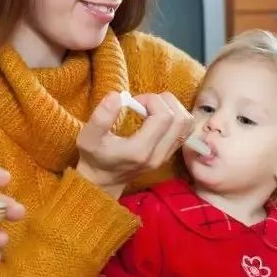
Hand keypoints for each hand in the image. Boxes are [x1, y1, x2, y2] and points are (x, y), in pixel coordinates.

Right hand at [76, 91, 193, 198]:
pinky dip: (176, 117)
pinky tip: (157, 116)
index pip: (164, 116)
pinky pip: (185, 131)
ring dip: (173, 108)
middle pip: (181, 119)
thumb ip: (101, 117)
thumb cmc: (94, 157)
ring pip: (187, 124)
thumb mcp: (88, 137)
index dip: (152, 100)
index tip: (134, 102)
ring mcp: (166, 156)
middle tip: (145, 102)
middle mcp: (158, 155)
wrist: (103, 181)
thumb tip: (117, 96)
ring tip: (153, 108)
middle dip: (164, 101)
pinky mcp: (169, 154)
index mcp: (140, 150)